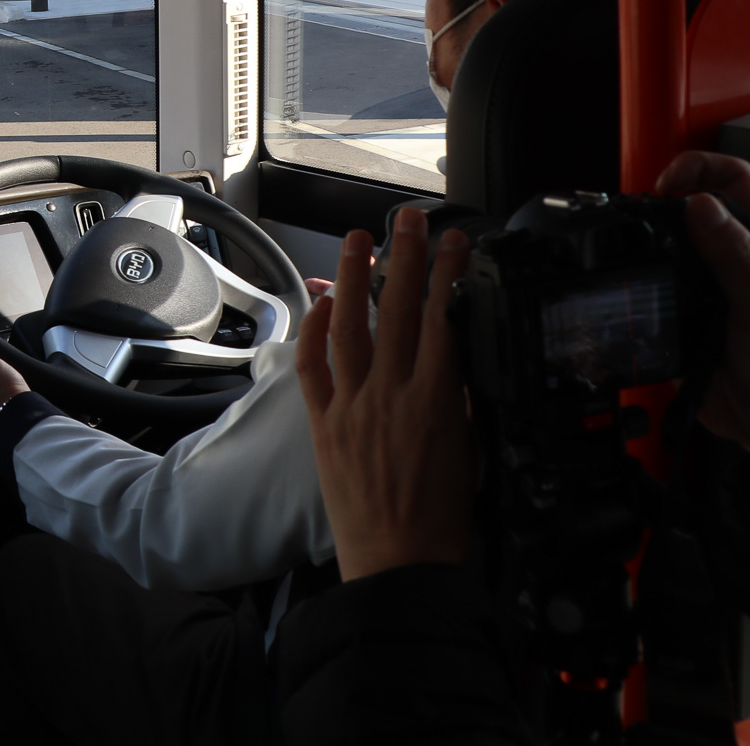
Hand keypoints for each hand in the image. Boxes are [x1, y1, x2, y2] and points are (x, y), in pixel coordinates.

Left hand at [295, 207, 473, 580]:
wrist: (398, 566)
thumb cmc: (443, 520)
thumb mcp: (471, 452)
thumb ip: (461, 403)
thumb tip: (456, 363)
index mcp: (437, 401)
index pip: (443, 320)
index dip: (447, 275)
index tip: (454, 242)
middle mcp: (390, 395)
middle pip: (397, 310)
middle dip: (403, 257)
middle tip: (405, 219)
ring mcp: (351, 406)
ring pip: (350, 326)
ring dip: (353, 277)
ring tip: (357, 238)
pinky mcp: (322, 424)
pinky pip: (313, 367)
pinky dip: (315, 330)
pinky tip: (322, 301)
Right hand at [657, 150, 749, 448]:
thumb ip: (736, 252)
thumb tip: (702, 205)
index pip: (737, 180)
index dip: (701, 169)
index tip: (669, 185)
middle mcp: (734, 258)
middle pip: (694, 207)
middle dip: (663, 204)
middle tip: (640, 215)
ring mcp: (706, 285)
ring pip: (666, 246)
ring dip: (646, 245)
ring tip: (628, 247)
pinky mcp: (679, 313)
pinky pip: (649, 289)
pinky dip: (634, 285)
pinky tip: (627, 286)